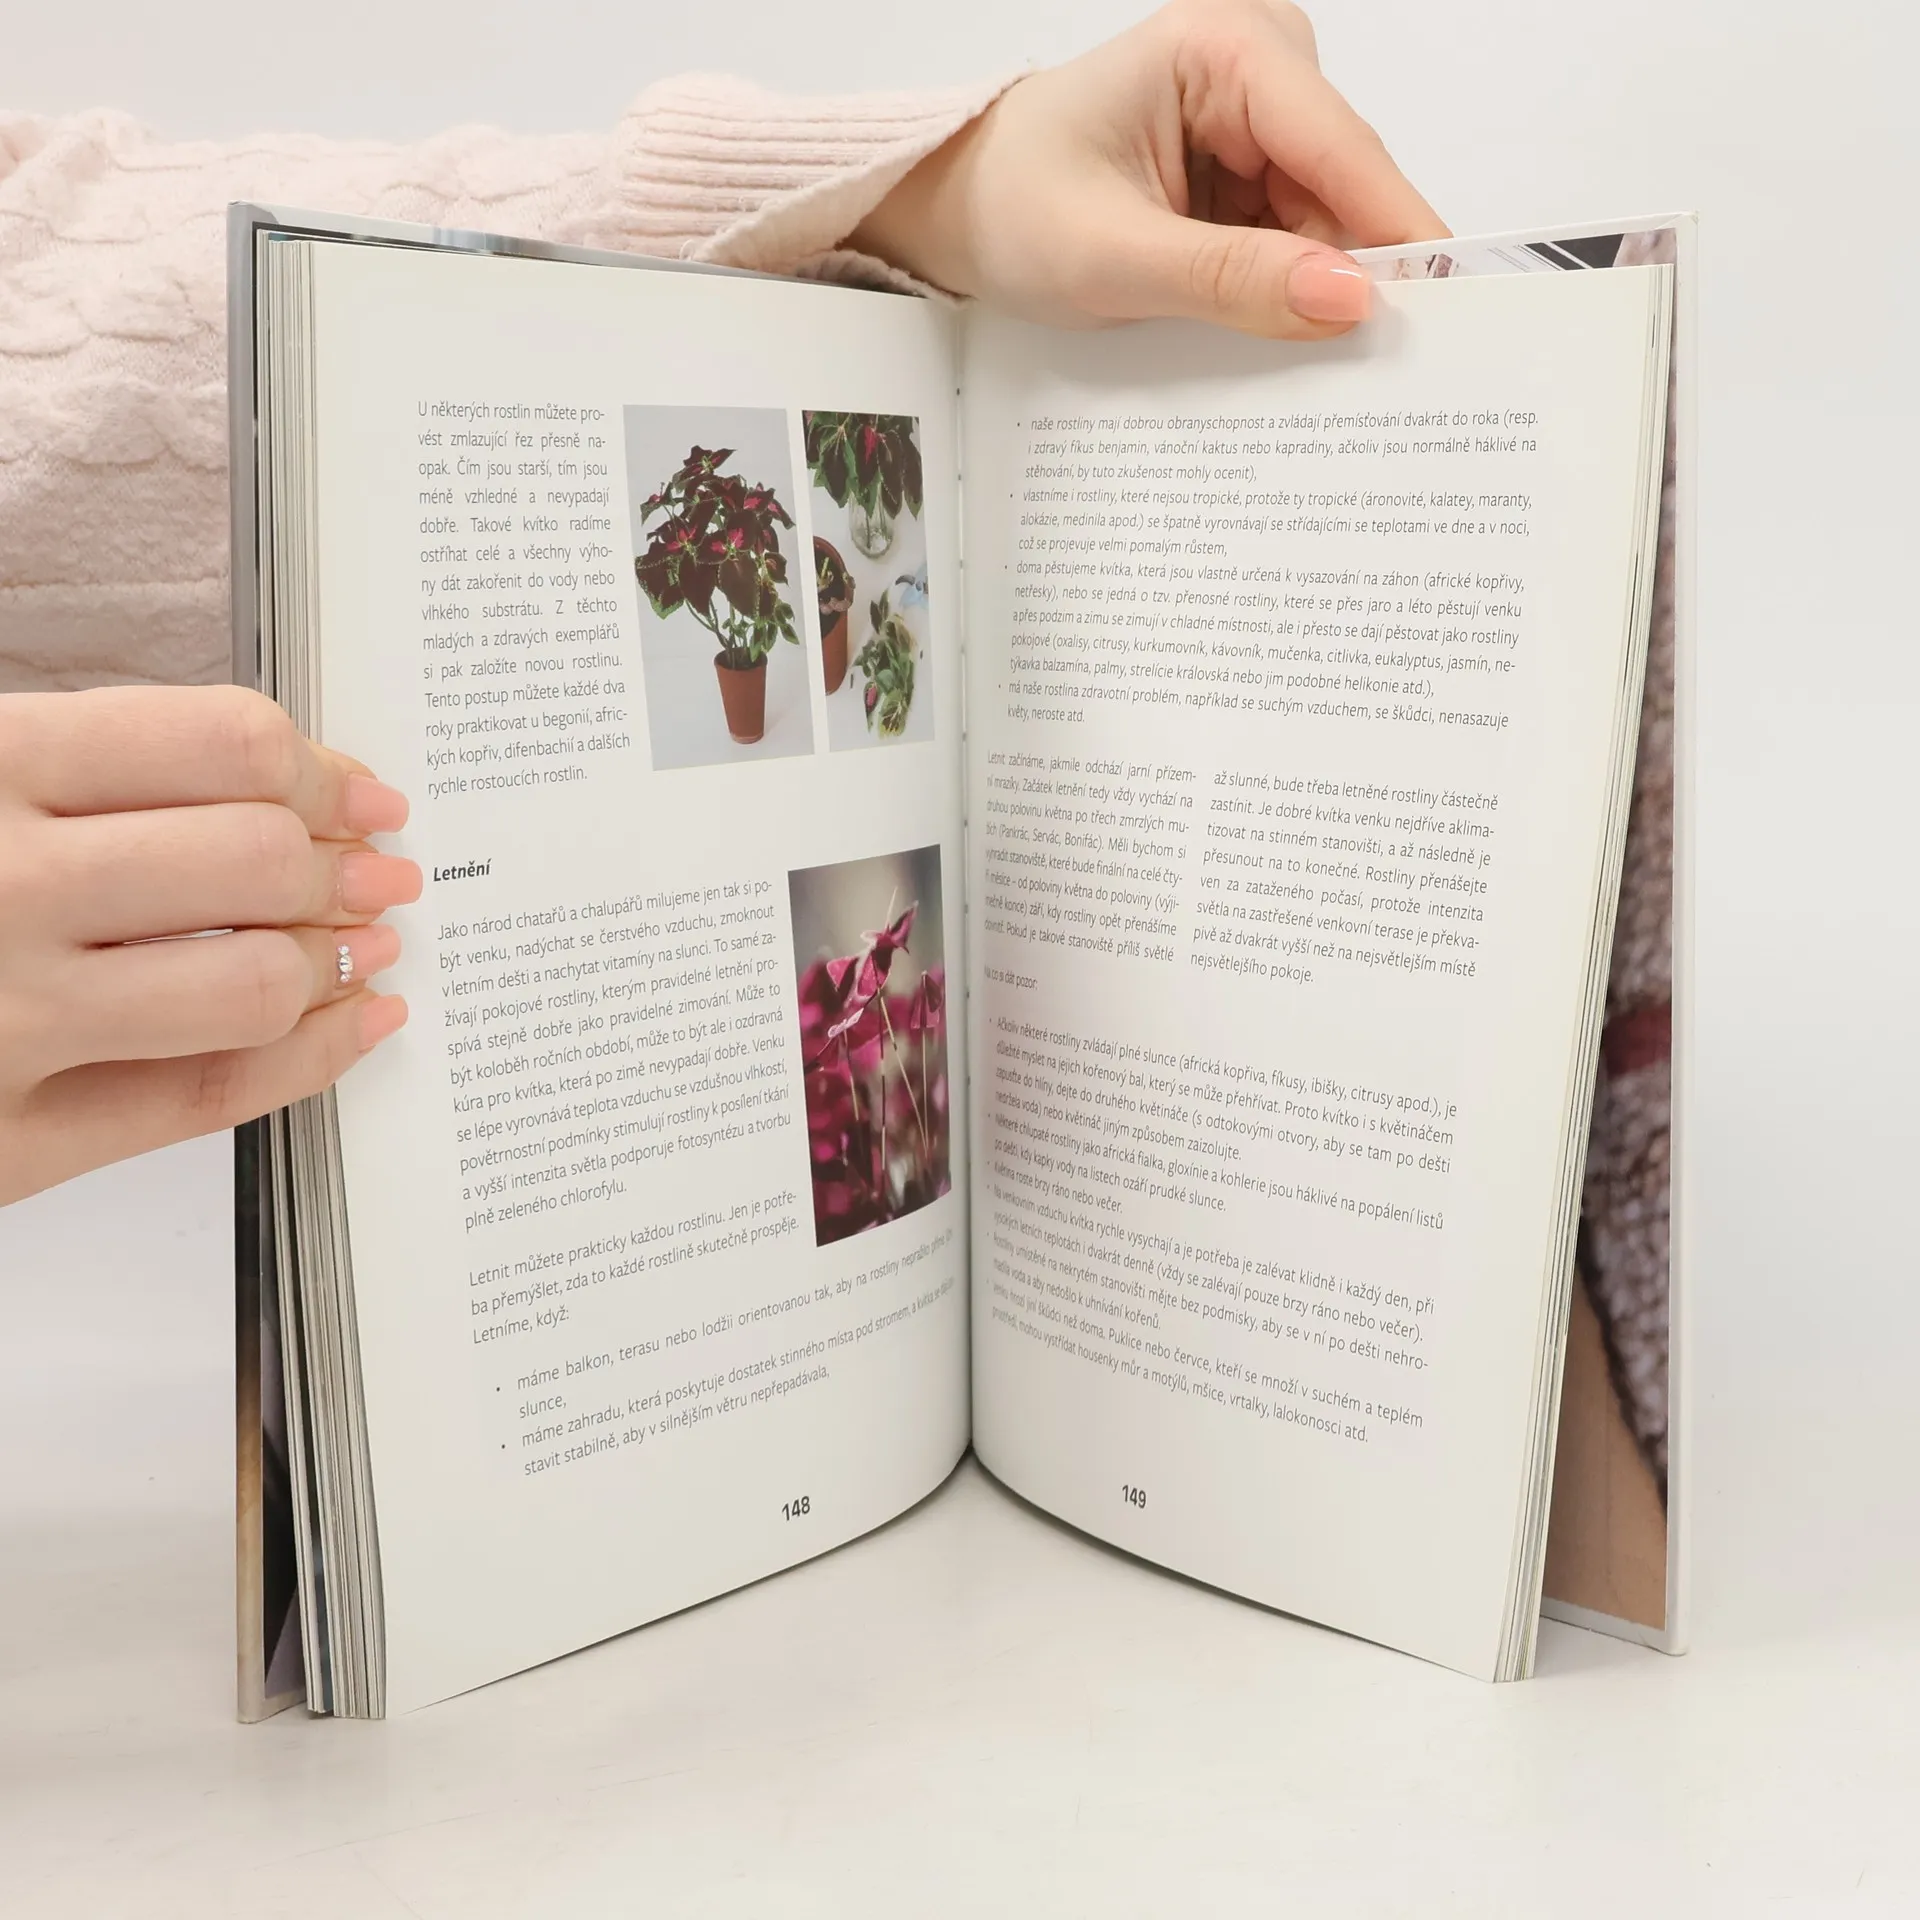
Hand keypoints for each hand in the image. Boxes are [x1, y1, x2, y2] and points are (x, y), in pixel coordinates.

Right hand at [0, 686, 418, 1204]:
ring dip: (336, 958)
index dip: (320, 768)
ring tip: (366, 943)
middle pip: (254, 856)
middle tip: (379, 869)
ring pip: (250, 981)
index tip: (360, 789)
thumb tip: (271, 772)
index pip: (214, 743)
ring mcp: (0, 1021)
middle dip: (343, 863)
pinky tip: (357, 1024)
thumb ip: (68, 767)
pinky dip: (313, 1059)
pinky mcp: (5, 1143)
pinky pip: (206, 1098)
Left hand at [856, 0, 1445, 338]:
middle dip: (1353, 270)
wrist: (955, 211)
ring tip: (1305, 355)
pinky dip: (1288, 283)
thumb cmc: (1010, 209)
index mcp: (1219, 49)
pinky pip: (1296, 231)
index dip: (1398, 230)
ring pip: (1327, 216)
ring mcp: (1255, 111)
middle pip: (1344, 184)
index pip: (1339, 146)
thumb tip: (1345, 299)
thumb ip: (1232, 281)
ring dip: (1315, 284)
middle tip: (1379, 367)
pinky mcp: (1247, 159)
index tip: (1457, 303)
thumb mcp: (1113, 259)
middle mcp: (1252, 60)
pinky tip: (1277, 327)